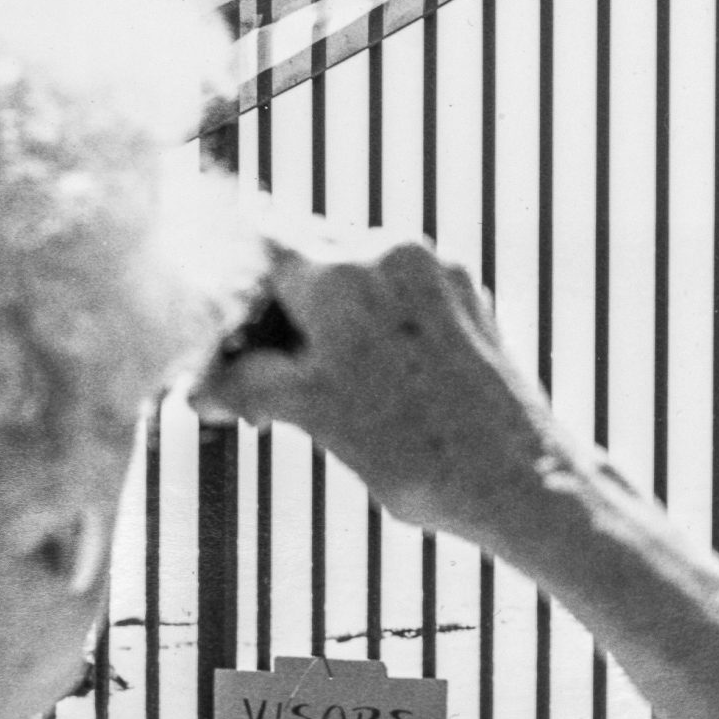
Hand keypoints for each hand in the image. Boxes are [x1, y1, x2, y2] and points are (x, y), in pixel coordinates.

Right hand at [189, 220, 585, 549]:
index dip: (219, 276)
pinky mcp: (467, 292)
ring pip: (347, 274)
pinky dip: (362, 322)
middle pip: (300, 253)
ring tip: (304, 385)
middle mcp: (389, 251)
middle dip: (268, 307)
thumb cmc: (412, 454)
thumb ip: (243, 378)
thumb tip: (195, 381)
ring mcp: (435, 269)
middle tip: (245, 370)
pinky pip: (392, 290)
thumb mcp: (308, 415)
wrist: (523, 480)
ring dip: (315, 318)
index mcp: (341, 270)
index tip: (202, 314)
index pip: (254, 238)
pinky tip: (356, 378)